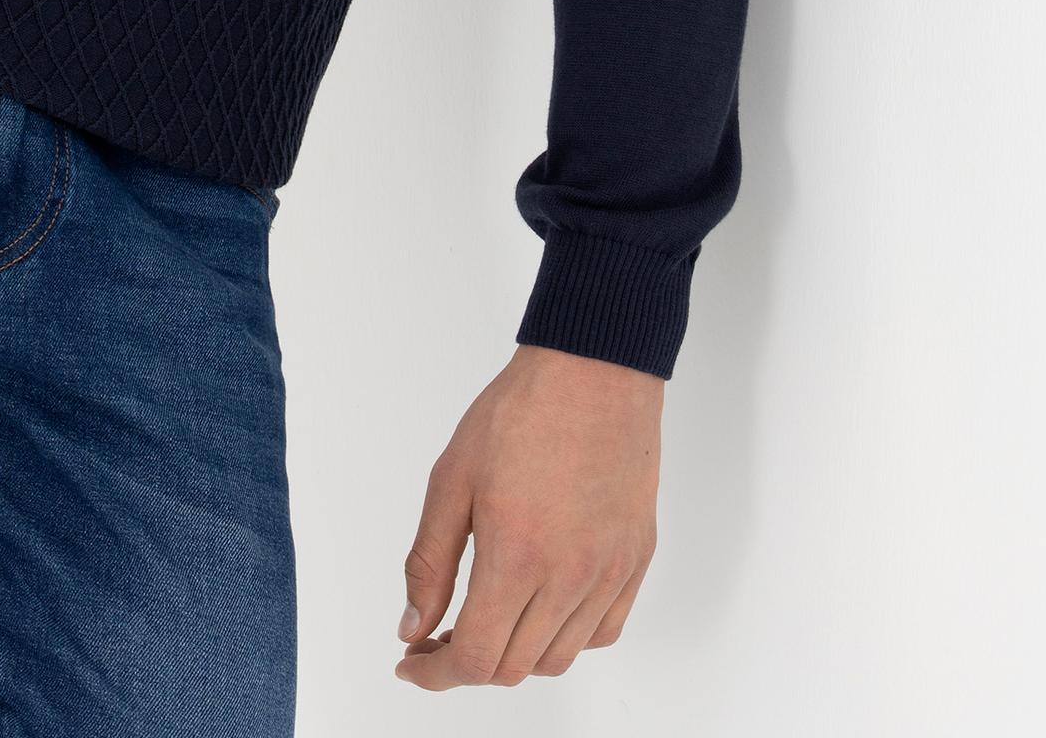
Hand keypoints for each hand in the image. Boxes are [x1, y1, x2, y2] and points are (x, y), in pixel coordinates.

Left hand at [394, 343, 660, 688]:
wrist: (593, 371)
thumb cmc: (519, 413)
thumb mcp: (451, 479)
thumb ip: (429, 561)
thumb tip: (412, 626)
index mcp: (517, 557)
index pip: (474, 658)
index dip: (435, 673)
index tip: (411, 663)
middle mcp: (569, 578)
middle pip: (514, 668)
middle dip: (467, 664)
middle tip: (437, 634)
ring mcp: (609, 574)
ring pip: (558, 659)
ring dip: (515, 655)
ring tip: (488, 618)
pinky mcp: (634, 562)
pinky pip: (601, 632)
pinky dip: (566, 638)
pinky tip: (541, 606)